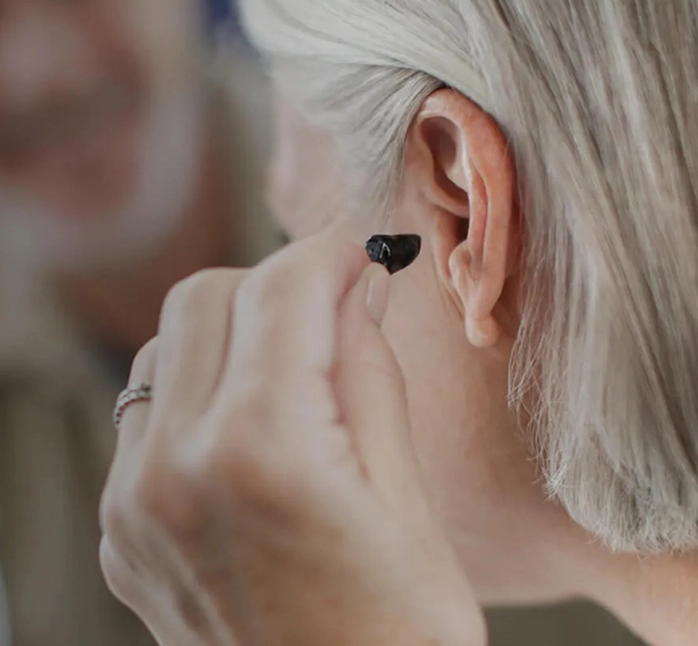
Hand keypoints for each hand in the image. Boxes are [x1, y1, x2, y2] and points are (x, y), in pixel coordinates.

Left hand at [99, 235, 485, 645]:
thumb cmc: (400, 640)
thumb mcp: (411, 497)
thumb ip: (369, 375)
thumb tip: (355, 291)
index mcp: (262, 452)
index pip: (283, 288)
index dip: (333, 253)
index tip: (365, 256)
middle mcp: (174, 469)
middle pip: (208, 295)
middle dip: (279, 285)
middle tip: (338, 313)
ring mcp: (134, 504)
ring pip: (167, 345)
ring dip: (233, 332)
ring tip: (297, 372)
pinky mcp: (123, 531)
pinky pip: (148, 412)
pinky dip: (200, 390)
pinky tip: (254, 427)